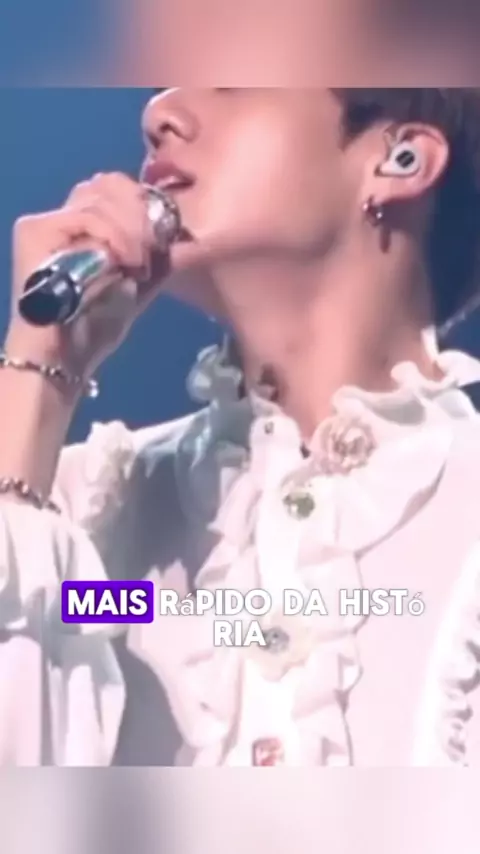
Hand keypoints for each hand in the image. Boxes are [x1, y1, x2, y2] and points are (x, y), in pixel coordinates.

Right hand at [6, 172, 169, 376]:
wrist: (62, 359)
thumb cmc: (93, 330)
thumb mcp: (136, 289)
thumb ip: (154, 260)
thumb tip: (176, 234)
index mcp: (83, 228)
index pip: (116, 190)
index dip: (144, 207)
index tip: (161, 242)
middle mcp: (61, 218)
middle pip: (108, 183)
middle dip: (141, 214)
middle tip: (153, 251)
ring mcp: (45, 222)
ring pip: (101, 197)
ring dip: (132, 229)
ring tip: (140, 264)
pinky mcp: (35, 231)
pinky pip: (88, 216)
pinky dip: (116, 236)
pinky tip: (127, 261)